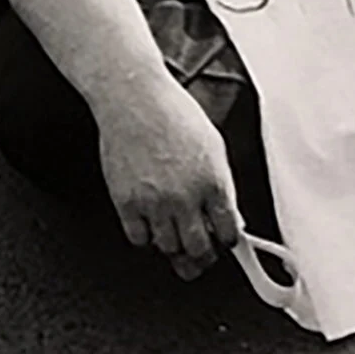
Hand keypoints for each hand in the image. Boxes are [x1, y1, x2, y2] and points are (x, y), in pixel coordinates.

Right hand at [97, 73, 242, 280]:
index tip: (222, 240)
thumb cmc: (172, 112)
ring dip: (174, 244)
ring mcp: (155, 203)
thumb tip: (227, 215)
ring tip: (175, 230)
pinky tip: (151, 220)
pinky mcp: (127, 203)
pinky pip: (139, 240)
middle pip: (199, 250)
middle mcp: (185, 196)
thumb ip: (221, 183)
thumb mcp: (212, 144)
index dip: (226, 241)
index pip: (228, 233)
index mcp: (213, 181)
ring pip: (170, 249)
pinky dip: (146, 236)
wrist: (134, 98)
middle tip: (200, 250)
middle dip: (203, 255)